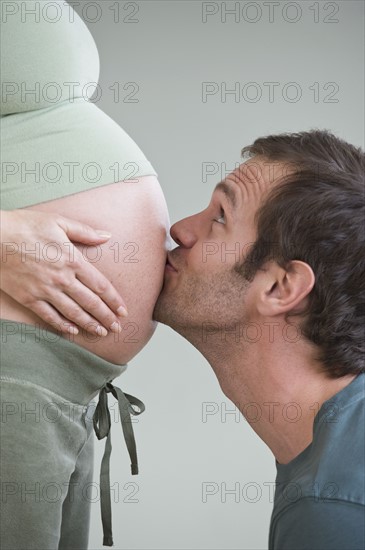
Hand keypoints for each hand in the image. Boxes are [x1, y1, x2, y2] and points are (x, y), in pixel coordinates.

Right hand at [0, 209, 127, 335]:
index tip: (123, 310)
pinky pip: (49, 316)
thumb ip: (85, 232)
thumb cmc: (26, 226)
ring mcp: (45, 290)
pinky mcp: (29, 298)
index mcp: (73, 260)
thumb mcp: (59, 222)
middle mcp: (62, 279)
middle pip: (91, 303)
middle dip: (106, 317)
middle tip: (117, 328)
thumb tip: (107, 236)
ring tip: (101, 332)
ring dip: (89, 324)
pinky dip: (62, 325)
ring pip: (73, 313)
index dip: (114, 300)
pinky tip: (72, 331)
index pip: (100, 286)